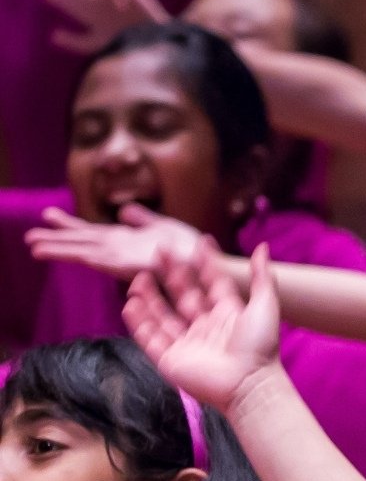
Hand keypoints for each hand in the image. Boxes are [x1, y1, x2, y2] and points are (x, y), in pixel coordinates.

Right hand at [26, 204, 203, 281]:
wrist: (219, 270)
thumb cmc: (200, 253)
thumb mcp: (165, 228)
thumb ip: (143, 220)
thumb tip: (122, 210)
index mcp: (131, 244)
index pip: (96, 234)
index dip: (72, 227)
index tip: (49, 216)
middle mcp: (127, 254)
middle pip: (86, 245)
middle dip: (59, 240)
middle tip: (29, 237)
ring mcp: (129, 262)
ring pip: (88, 254)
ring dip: (61, 249)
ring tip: (34, 246)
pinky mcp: (136, 269)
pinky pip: (104, 262)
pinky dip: (82, 257)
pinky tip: (62, 253)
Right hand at [124, 238, 281, 413]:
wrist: (249, 386)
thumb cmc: (260, 348)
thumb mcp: (265, 306)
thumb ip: (262, 278)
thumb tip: (263, 247)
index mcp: (227, 317)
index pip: (210, 286)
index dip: (202, 266)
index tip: (192, 245)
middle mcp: (206, 330)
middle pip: (183, 298)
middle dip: (169, 277)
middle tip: (156, 253)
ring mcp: (188, 346)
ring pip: (162, 318)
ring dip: (149, 298)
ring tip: (137, 278)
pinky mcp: (172, 362)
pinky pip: (150, 340)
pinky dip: (139, 323)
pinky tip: (130, 305)